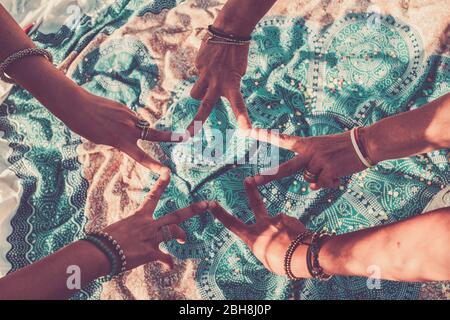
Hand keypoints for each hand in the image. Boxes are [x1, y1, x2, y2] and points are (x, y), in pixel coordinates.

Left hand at [62, 88, 184, 173]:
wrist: (76, 106)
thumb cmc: (85, 126)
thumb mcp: (103, 138)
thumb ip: (120, 137)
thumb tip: (132, 130)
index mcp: (121, 141)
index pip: (142, 157)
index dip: (155, 165)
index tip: (167, 172)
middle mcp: (128, 129)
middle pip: (155, 134)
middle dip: (171, 137)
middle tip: (185, 137)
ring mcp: (128, 116)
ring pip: (140, 124)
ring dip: (136, 128)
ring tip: (113, 125)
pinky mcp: (124, 108)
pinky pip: (130, 117)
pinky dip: (125, 120)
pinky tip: (109, 116)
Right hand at [102, 175, 210, 269]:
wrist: (101, 252)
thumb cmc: (104, 240)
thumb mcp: (119, 229)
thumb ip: (131, 229)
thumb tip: (131, 235)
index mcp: (140, 216)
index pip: (153, 196)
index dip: (161, 183)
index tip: (168, 172)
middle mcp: (149, 224)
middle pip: (177, 215)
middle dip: (194, 209)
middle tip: (208, 204)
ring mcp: (152, 238)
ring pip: (175, 232)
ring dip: (181, 236)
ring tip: (183, 241)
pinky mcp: (151, 252)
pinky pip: (166, 258)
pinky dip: (168, 263)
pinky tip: (169, 267)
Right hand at [188, 38, 251, 134]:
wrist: (230, 30)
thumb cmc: (237, 54)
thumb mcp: (237, 73)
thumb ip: (226, 86)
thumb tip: (210, 93)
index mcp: (232, 84)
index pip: (239, 105)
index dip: (243, 119)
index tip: (247, 132)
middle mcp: (217, 82)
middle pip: (204, 107)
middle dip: (195, 123)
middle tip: (187, 135)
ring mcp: (205, 74)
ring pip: (195, 93)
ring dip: (199, 93)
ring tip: (208, 81)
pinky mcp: (198, 65)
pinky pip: (198, 74)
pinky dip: (203, 70)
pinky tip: (210, 60)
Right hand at [210, 177, 310, 276]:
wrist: (303, 256)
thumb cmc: (283, 264)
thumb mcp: (266, 259)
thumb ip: (264, 245)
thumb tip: (269, 237)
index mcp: (253, 238)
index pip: (232, 224)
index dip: (221, 214)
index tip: (211, 204)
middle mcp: (263, 224)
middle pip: (255, 203)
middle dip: (250, 190)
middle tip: (247, 179)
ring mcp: (277, 219)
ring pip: (280, 225)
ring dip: (284, 232)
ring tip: (292, 247)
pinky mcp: (291, 218)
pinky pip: (292, 227)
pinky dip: (295, 233)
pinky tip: (300, 242)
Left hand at [246, 128, 367, 189]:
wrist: (365, 143)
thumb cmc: (343, 147)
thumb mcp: (322, 149)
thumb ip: (311, 166)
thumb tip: (309, 186)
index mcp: (305, 143)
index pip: (281, 140)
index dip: (265, 136)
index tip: (248, 132)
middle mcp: (309, 151)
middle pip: (285, 168)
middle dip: (268, 176)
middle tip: (251, 180)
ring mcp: (318, 161)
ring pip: (309, 179)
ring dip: (320, 179)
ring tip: (333, 167)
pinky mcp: (329, 170)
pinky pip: (321, 185)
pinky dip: (328, 184)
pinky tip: (338, 176)